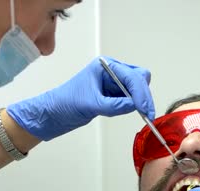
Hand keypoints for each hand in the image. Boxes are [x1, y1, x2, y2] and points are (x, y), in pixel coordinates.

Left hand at [7, 56, 154, 140]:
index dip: (141, 93)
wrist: (52, 114)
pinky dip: (135, 105)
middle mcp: (111, 71)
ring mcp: (113, 83)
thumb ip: (115, 105)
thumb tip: (135, 106)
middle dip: (143, 94)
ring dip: (140, 99)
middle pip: (139, 78)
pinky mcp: (113, 95)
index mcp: (105, 66)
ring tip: (139, 113)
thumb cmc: (65, 103)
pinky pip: (131, 98)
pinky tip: (132, 112)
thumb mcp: (91, 104)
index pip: (131, 76)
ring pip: (137, 87)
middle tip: (146, 113)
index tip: (145, 109)